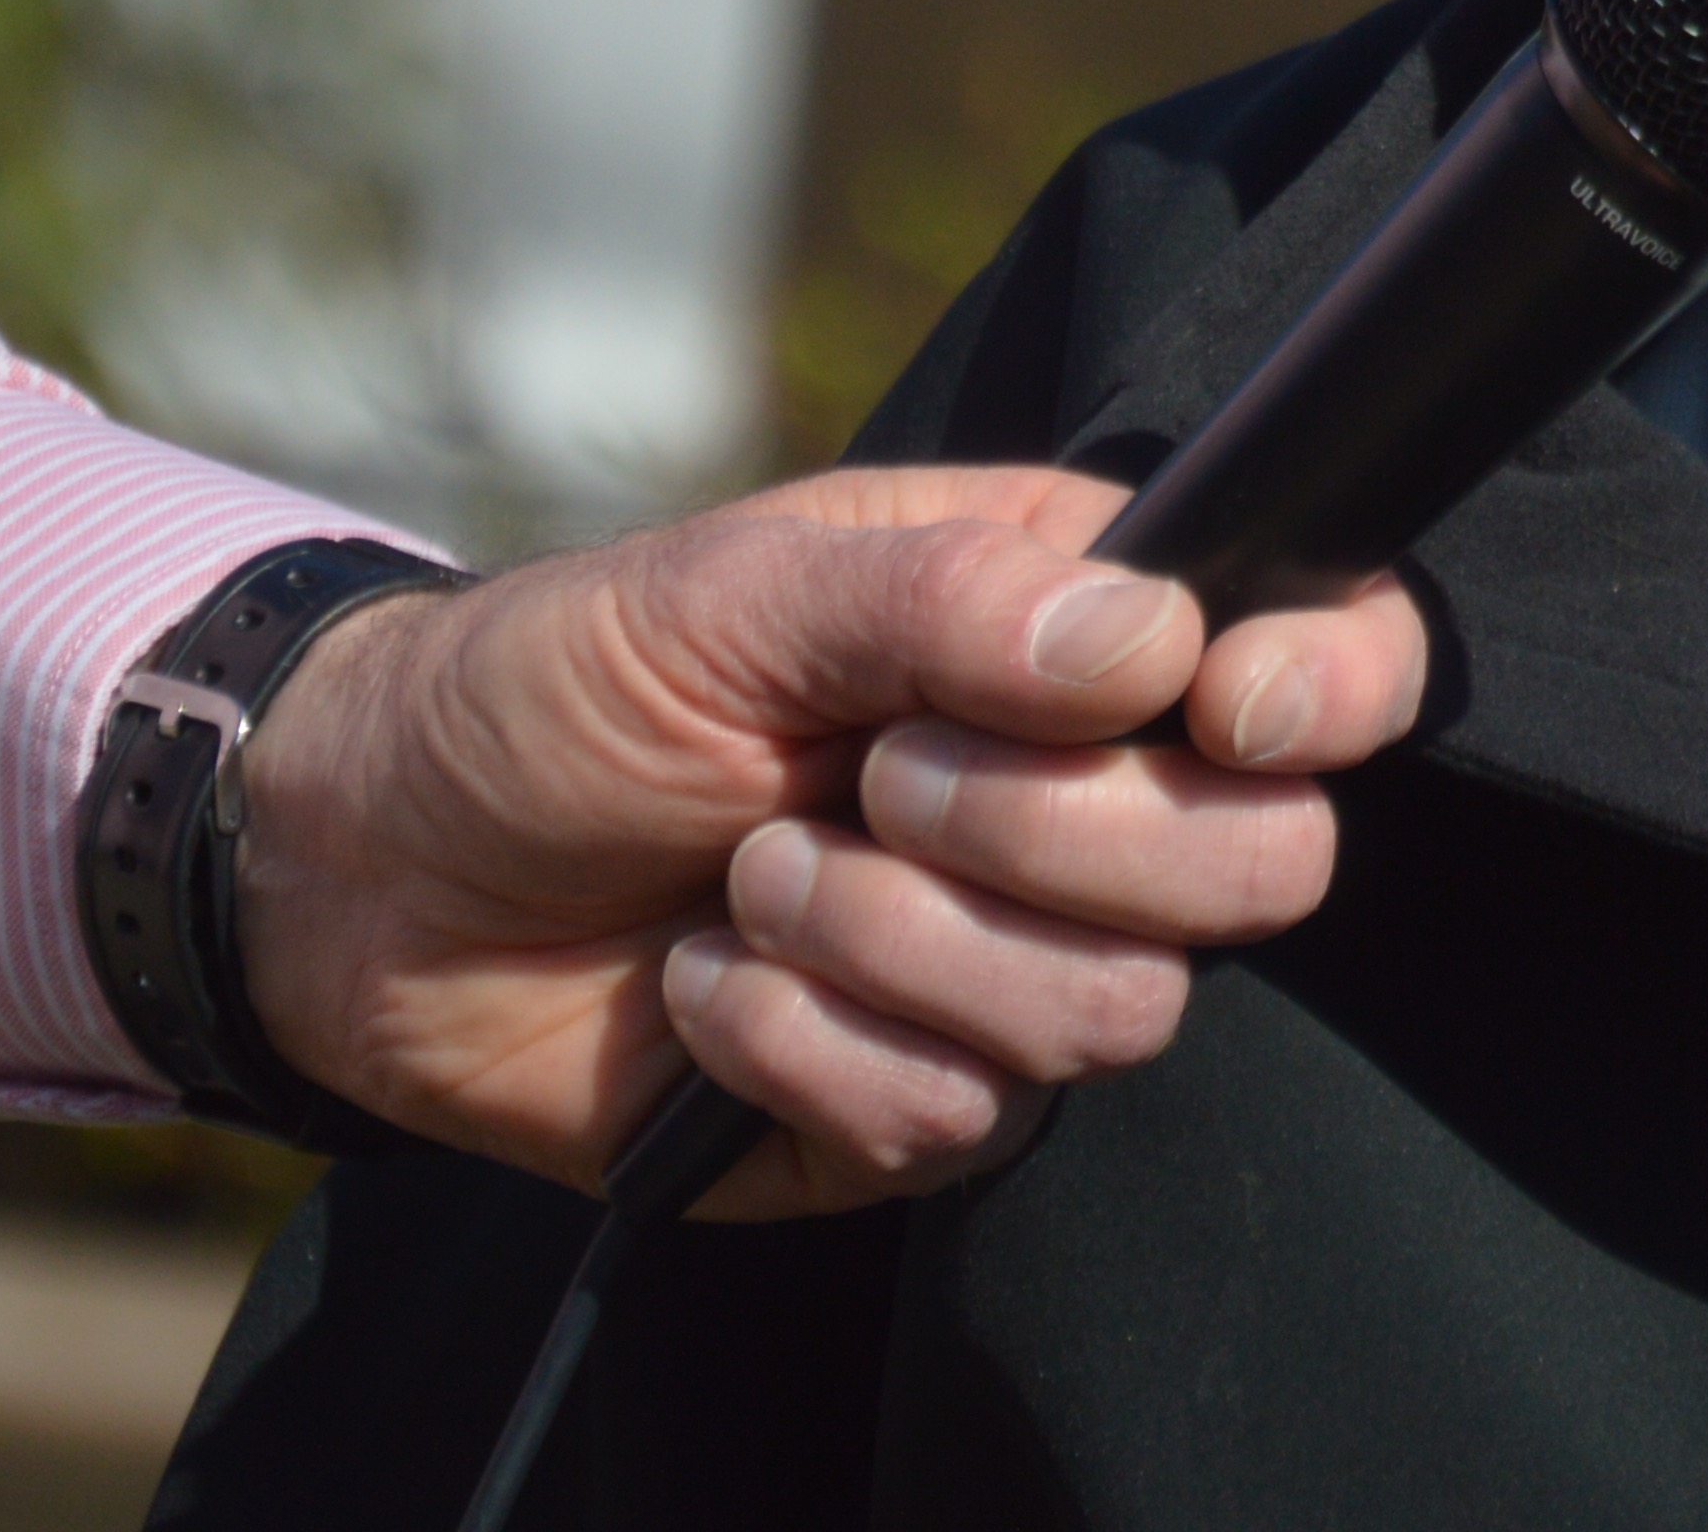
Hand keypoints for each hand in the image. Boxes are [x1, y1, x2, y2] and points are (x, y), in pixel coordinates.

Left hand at [227, 465, 1429, 1215]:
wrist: (376, 875)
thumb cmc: (560, 682)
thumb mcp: (732, 591)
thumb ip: (947, 601)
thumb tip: (1155, 645)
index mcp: (1089, 628)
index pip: (1331, 659)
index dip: (1329, 690)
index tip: (1225, 708)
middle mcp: (1092, 802)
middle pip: (1264, 863)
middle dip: (1064, 831)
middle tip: (876, 773)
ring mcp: (1017, 965)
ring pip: (1124, 1009)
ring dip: (909, 943)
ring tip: (754, 878)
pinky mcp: (922, 1106)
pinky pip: (965, 1117)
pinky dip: (810, 1047)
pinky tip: (705, 985)